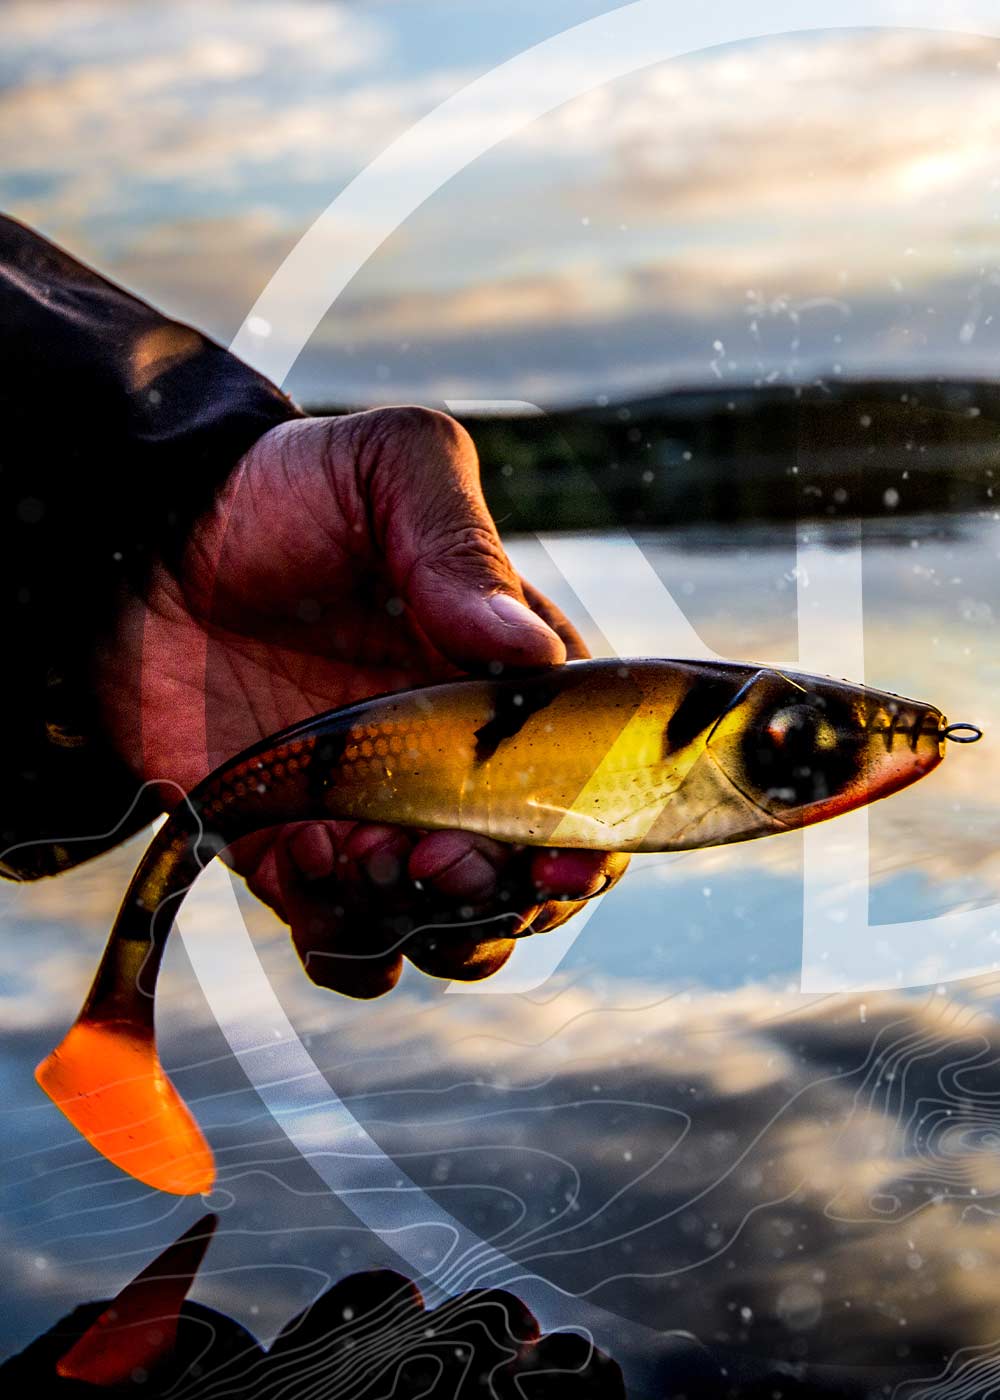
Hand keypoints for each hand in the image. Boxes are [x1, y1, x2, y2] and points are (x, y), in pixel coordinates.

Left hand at [96, 408, 628, 995]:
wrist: (136, 538)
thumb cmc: (280, 491)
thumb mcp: (388, 469)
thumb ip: (461, 547)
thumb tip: (534, 653)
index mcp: (505, 681)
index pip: (585, 782)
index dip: (585, 832)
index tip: (555, 850)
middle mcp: (453, 763)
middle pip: (524, 876)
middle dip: (500, 894)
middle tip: (438, 862)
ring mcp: (376, 814)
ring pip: (444, 924)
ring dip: (425, 926)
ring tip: (363, 863)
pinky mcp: (293, 851)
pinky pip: (342, 936)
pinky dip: (340, 937)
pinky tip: (302, 866)